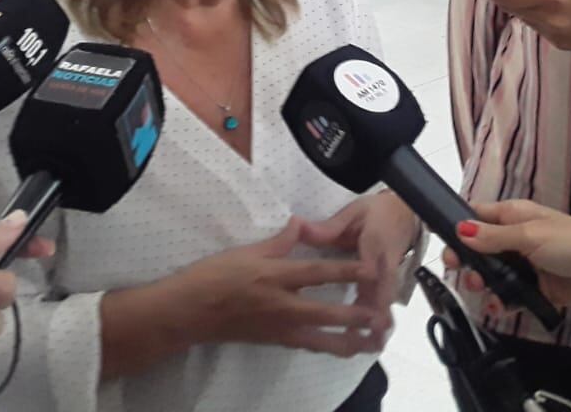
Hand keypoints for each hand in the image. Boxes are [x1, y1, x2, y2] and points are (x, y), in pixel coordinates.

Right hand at [174, 217, 385, 357]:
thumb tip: (300, 223)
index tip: (370, 268)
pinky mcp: (273, 341)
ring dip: (348, 342)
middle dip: (355, 316)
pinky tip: (340, 348)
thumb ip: (278, 241)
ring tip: (371, 343)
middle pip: (326, 314)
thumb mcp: (245, 252)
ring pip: (320, 340)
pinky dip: (327, 347)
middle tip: (381, 316)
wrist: (189, 312)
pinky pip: (307, 346)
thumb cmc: (213, 277)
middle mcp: (281, 307)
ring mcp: (278, 328)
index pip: (317, 274)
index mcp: (275, 278)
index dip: (346, 271)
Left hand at [301, 192, 418, 336]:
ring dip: (381, 322)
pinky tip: (372, 340)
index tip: (361, 298)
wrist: (405, 213)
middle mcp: (385, 261)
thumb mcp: (353, 212)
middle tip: (372, 335)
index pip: (370, 263)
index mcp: (374, 241)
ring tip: (372, 345)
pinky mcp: (390, 282)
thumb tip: (301, 228)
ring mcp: (391, 274)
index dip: (367, 279)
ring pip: (387, 300)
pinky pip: (386, 302)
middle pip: (384, 289)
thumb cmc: (375, 213)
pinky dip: (381, 321)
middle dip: (379, 312)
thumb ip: (330, 226)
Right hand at [442, 201, 570, 308]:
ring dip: (483, 284)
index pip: (476, 217)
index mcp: (513, 217)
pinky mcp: (535, 289)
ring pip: (492, 275)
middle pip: (479, 250)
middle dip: (467, 263)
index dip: (457, 230)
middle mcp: (515, 239)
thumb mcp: (531, 236)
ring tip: (484, 291)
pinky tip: (499, 307)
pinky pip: (510, 296)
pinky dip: (501, 302)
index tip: (445, 248)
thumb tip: (460, 229)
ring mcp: (525, 265)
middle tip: (464, 275)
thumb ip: (494, 237)